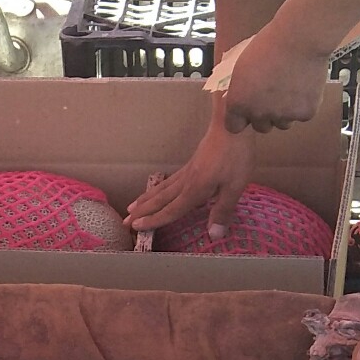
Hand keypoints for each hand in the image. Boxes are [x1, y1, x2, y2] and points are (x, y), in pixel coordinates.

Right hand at [127, 116, 253, 236]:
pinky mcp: (191, 163)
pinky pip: (169, 181)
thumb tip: (213, 236)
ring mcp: (187, 171)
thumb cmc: (235, 155)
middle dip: (142, 211)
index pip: (171, 210)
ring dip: (146, 199)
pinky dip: (157, 188)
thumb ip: (222, 210)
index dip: (154, 221)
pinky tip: (157, 190)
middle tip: (124, 221)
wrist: (231, 123)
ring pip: (161, 189)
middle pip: (160, 200)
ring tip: (131, 206)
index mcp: (195, 190)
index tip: (136, 228)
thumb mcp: (235, 186)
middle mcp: (186, 182)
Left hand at [218, 24, 333, 133]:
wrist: (299, 38)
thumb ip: (241, 89)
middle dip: (265, 115)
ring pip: (283, 123)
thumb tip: (243, 98)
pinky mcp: (305, 113)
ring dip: (285, 112)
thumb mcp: (242, 68)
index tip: (248, 111)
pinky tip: (305, 84)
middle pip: (261, 127)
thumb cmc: (269, 45)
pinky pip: (302, 115)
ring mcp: (283, 115)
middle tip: (273, 96)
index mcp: (239, 103)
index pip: (234, 126)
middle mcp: (259, 114)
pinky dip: (304, 104)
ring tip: (290, 88)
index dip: (242, 118)